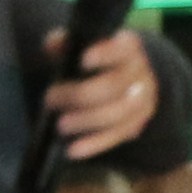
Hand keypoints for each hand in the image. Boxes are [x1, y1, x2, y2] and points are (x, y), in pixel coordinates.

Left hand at [47, 27, 159, 162]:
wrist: (128, 83)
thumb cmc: (97, 62)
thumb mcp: (84, 46)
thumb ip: (67, 44)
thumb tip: (52, 44)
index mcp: (129, 48)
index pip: (122, 48)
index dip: (105, 54)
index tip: (83, 59)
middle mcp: (140, 74)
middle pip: (113, 86)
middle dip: (79, 95)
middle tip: (50, 99)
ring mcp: (141, 102)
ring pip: (116, 115)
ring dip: (85, 121)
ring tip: (60, 125)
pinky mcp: (135, 126)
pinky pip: (116, 137)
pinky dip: (93, 144)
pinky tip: (73, 149)